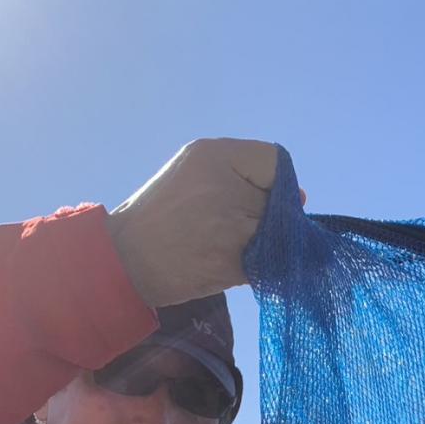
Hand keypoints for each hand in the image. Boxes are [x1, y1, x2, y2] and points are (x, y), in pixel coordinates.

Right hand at [107, 138, 280, 306]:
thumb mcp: (193, 172)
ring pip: (278, 235)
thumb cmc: (162, 216)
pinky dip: (263, 269)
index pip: (276, 161)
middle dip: (269, 219)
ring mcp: (229, 224)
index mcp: (213, 154)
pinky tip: (236, 266)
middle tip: (238, 232)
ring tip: (235, 249)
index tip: (264, 201)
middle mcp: (224, 184)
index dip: (276, 184)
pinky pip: (269, 264)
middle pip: (280, 201)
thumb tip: (300, 199)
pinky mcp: (231, 261)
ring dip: (268, 247)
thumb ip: (243, 175)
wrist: (124, 259)